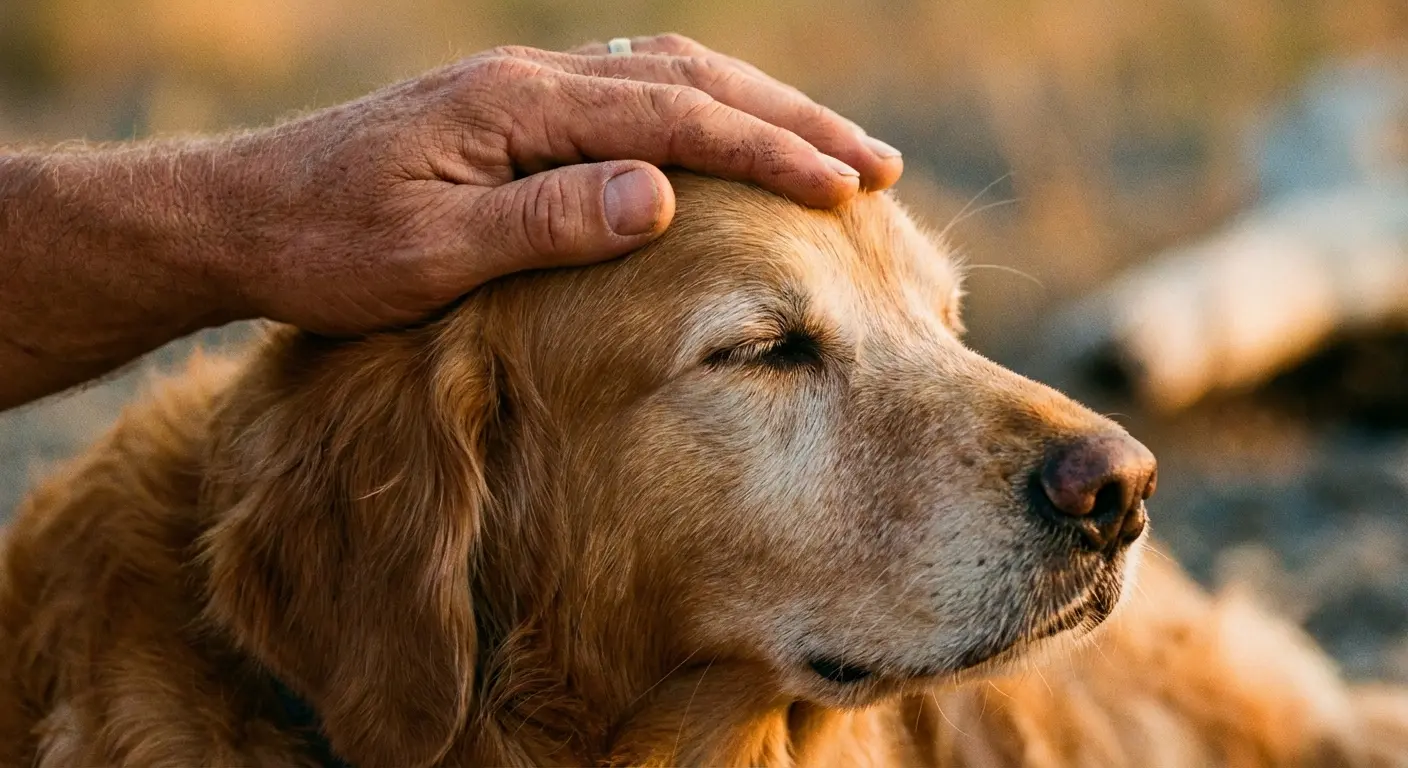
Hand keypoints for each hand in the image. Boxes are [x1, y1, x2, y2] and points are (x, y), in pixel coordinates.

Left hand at [215, 34, 903, 334]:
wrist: (241, 218)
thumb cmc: (327, 249)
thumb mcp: (431, 253)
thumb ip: (547, 220)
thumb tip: (663, 195)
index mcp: (519, 107)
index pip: (673, 121)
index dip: (768, 151)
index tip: (847, 187)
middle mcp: (532, 81)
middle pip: (689, 80)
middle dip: (791, 121)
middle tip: (878, 165)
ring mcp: (523, 90)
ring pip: (667, 78)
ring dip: (755, 109)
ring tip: (829, 149)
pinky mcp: (513, 113)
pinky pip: (630, 94)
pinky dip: (699, 112)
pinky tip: (724, 138)